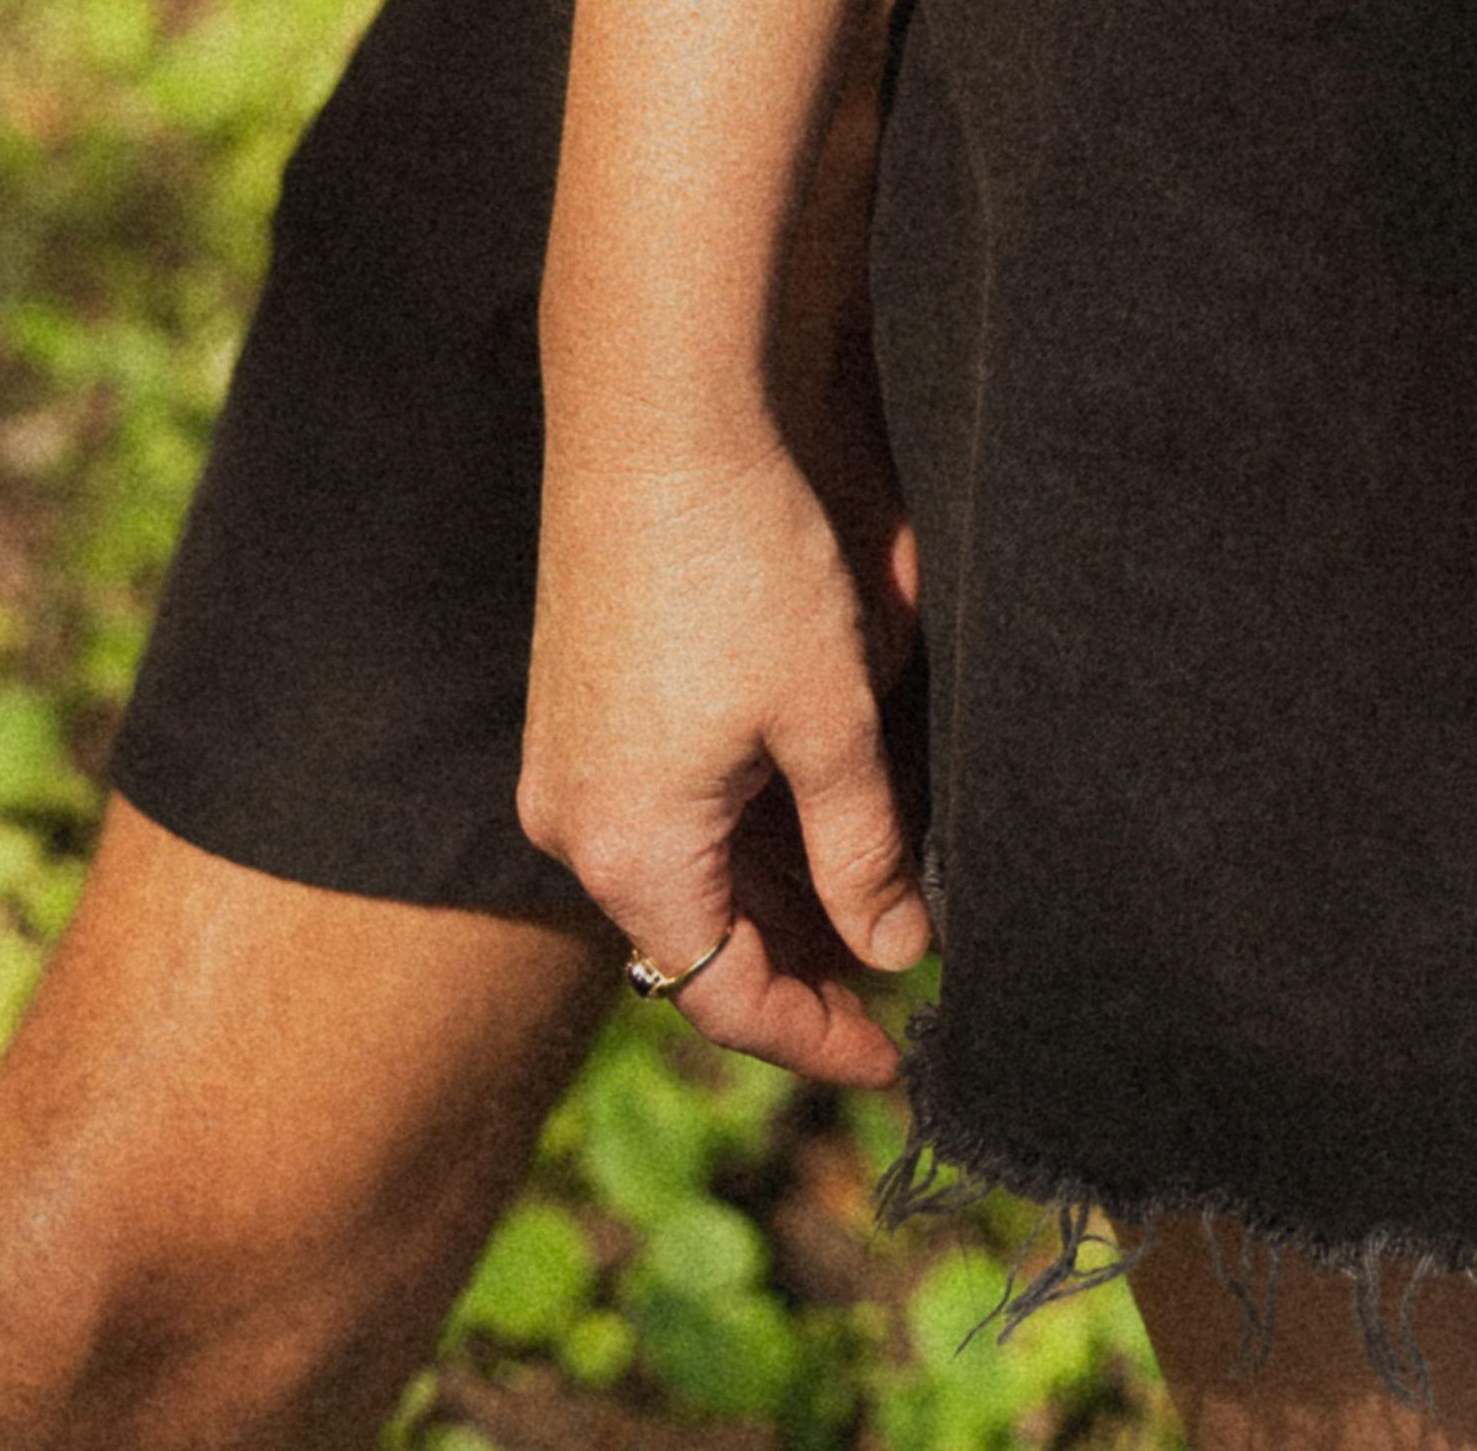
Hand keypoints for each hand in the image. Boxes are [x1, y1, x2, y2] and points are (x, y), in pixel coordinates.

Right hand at [522, 423, 933, 1090]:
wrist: (659, 417)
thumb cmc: (749, 564)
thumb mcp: (830, 719)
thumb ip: (863, 849)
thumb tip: (898, 947)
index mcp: (631, 849)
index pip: (727, 997)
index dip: (820, 1036)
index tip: (897, 1060)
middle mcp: (576, 824)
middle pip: (700, 939)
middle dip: (805, 964)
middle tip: (906, 975)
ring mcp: (569, 764)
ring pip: (686, 872)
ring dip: (776, 894)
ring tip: (881, 902)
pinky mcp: (580, 708)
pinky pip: (664, 811)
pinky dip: (741, 830)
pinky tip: (819, 814)